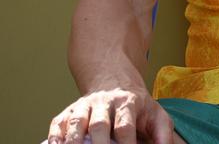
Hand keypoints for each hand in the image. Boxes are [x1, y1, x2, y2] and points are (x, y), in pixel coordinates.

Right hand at [47, 87, 175, 143]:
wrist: (114, 80)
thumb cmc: (137, 106)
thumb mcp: (156, 114)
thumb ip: (163, 134)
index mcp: (127, 103)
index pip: (125, 126)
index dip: (126, 143)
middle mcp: (104, 102)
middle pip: (99, 125)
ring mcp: (84, 106)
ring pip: (76, 123)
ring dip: (74, 141)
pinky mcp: (68, 112)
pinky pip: (58, 124)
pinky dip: (55, 137)